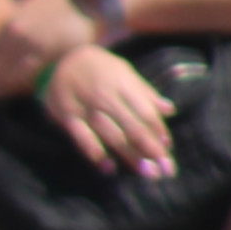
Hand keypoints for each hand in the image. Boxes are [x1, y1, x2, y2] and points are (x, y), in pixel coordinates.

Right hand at [32, 34, 176, 171]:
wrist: (60, 57)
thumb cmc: (100, 68)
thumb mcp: (125, 72)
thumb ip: (146, 93)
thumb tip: (169, 110)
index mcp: (123, 85)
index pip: (146, 112)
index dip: (159, 131)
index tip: (168, 148)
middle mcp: (106, 97)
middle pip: (133, 127)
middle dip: (151, 150)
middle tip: (166, 171)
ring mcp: (86, 108)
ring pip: (112, 135)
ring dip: (130, 156)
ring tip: (147, 173)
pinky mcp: (68, 117)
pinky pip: (82, 138)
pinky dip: (95, 153)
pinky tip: (108, 168)